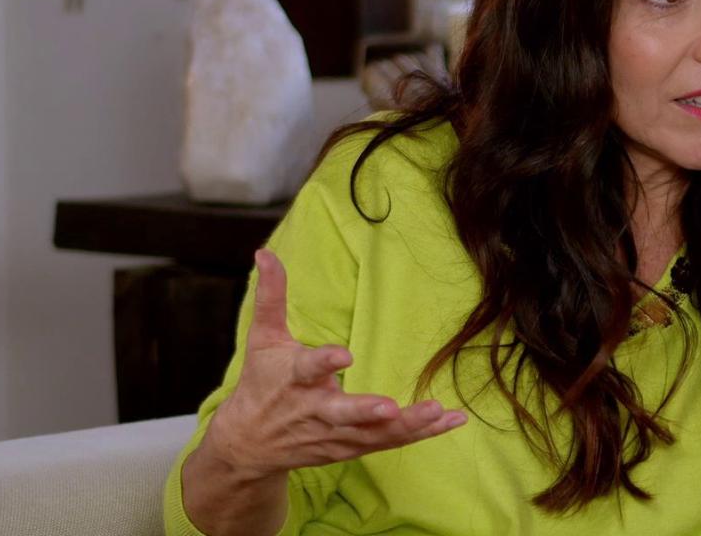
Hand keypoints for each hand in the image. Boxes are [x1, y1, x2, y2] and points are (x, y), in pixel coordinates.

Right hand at [201, 249, 466, 479]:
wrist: (249, 444)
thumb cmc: (261, 382)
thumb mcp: (263, 339)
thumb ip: (271, 295)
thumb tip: (265, 252)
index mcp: (293, 378)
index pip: (308, 368)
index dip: (325, 362)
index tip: (345, 355)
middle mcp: (314, 410)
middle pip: (341, 414)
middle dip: (365, 412)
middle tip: (390, 408)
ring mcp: (333, 434)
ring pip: (371, 434)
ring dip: (406, 426)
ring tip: (437, 413)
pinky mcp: (350, 448)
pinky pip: (388, 443)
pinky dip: (419, 434)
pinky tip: (452, 421)